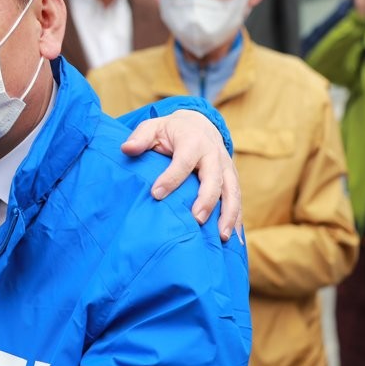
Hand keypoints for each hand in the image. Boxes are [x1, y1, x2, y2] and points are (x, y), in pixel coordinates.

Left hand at [121, 110, 242, 241]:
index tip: (155, 195)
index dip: (171, 178)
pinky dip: (237, 219)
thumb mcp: (153, 128)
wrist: (199, 124)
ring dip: (229, 215)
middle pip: (214, 179)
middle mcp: (214, 155)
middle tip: (196, 220)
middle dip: (206, 200)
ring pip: (232, 192)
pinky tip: (234, 240)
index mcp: (193, 142)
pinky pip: (237, 200)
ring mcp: (226, 167)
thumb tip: (126, 149)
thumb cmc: (170, 131)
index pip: (183, 162)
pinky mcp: (232, 179)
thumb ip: (140, 137)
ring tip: (221, 237)